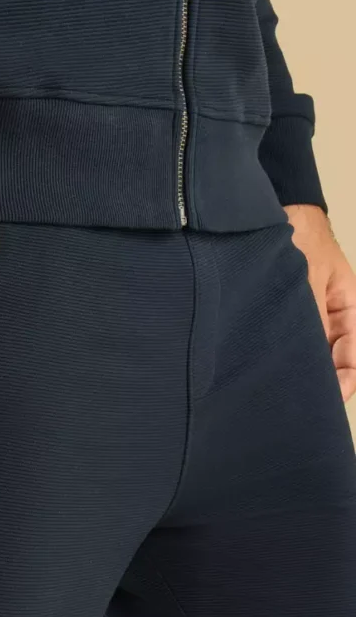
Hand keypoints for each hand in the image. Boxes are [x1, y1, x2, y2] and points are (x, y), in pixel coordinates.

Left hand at [287, 204, 355, 401]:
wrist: (276, 211)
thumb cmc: (301, 237)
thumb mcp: (309, 280)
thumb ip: (313, 318)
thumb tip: (309, 358)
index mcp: (350, 306)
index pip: (355, 355)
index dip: (345, 380)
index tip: (330, 400)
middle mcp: (331, 315)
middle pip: (333, 359)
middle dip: (322, 381)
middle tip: (302, 404)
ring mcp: (309, 314)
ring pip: (310, 352)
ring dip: (301, 368)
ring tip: (284, 391)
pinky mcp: (285, 313)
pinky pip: (289, 340)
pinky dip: (284, 354)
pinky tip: (269, 367)